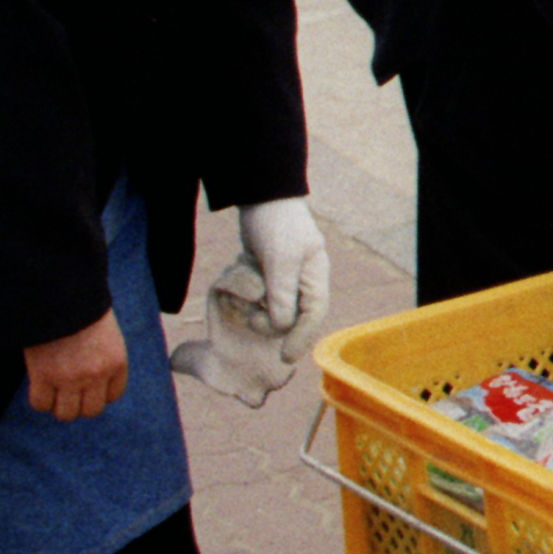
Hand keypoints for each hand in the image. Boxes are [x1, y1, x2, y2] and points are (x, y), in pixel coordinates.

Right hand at [25, 313, 129, 421]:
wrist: (60, 293)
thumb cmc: (82, 307)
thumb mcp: (105, 332)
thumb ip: (102, 356)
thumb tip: (91, 380)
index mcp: (117, 362)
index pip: (112, 395)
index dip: (98, 393)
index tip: (87, 386)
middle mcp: (97, 375)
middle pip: (90, 411)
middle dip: (79, 403)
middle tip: (67, 390)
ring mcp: (70, 378)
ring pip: (66, 413)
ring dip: (58, 405)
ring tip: (52, 390)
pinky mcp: (44, 376)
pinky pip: (41, 404)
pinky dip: (39, 399)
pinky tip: (38, 385)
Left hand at [231, 198, 328, 335]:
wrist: (260, 195)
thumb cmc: (276, 223)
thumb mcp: (280, 257)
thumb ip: (282, 293)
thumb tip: (282, 325)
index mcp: (315, 276)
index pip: (313, 315)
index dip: (301, 339)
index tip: (285, 358)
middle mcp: (303, 281)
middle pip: (291, 317)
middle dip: (269, 322)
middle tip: (249, 317)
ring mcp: (283, 278)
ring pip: (272, 309)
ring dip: (255, 309)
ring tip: (241, 297)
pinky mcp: (267, 274)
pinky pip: (259, 297)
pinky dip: (247, 298)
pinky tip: (238, 287)